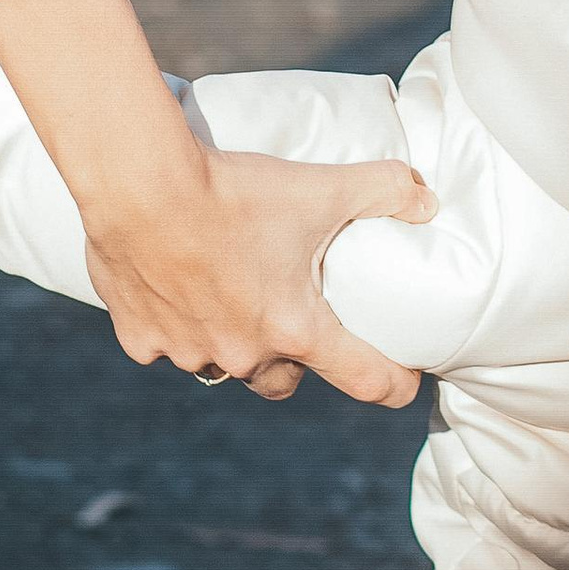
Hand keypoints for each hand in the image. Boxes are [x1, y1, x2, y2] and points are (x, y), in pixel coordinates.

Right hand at [0, 0, 433, 407]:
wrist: (141, 185)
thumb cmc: (233, 192)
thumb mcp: (320, 186)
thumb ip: (383, 190)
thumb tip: (428, 199)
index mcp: (295, 329)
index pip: (363, 378)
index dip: (392, 384)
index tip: (404, 384)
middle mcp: (244, 354)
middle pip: (283, 381)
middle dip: (295, 361)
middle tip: (295, 322)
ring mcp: (188, 351)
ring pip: (220, 365)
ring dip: (231, 344)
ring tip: (229, 300)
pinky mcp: (140, 338)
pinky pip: (163, 346)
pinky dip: (172, 328)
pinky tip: (172, 293)